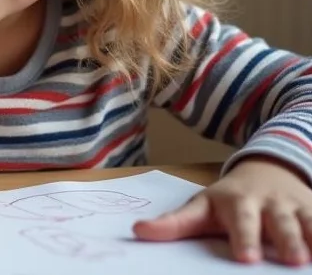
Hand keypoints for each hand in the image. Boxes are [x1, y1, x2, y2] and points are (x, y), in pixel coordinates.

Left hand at [133, 156, 311, 264]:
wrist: (268, 172)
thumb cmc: (229, 202)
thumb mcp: (201, 209)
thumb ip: (174, 224)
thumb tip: (137, 232)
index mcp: (231, 203)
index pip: (234, 221)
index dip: (240, 238)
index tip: (244, 259)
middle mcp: (263, 203)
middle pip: (268, 222)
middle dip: (271, 239)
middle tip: (271, 260)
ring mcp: (291, 206)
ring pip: (299, 222)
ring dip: (302, 238)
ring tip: (302, 259)